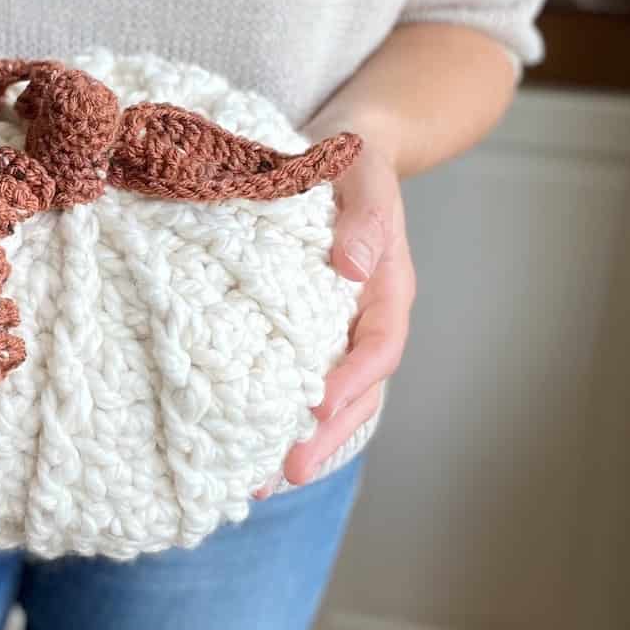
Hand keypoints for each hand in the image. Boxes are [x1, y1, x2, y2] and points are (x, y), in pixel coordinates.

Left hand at [252, 128, 415, 497]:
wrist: (346, 147)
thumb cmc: (353, 160)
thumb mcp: (363, 174)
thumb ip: (366, 215)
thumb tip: (355, 266)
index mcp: (387, 288)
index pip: (379, 345)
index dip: (352, 379)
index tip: (316, 406)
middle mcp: (365, 318)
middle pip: (358, 391)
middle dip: (325, 435)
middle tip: (286, 471)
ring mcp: (337, 329)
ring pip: (330, 398)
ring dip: (301, 440)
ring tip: (258, 482)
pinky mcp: (304, 330)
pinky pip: (299, 380)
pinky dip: (277, 416)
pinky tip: (242, 446)